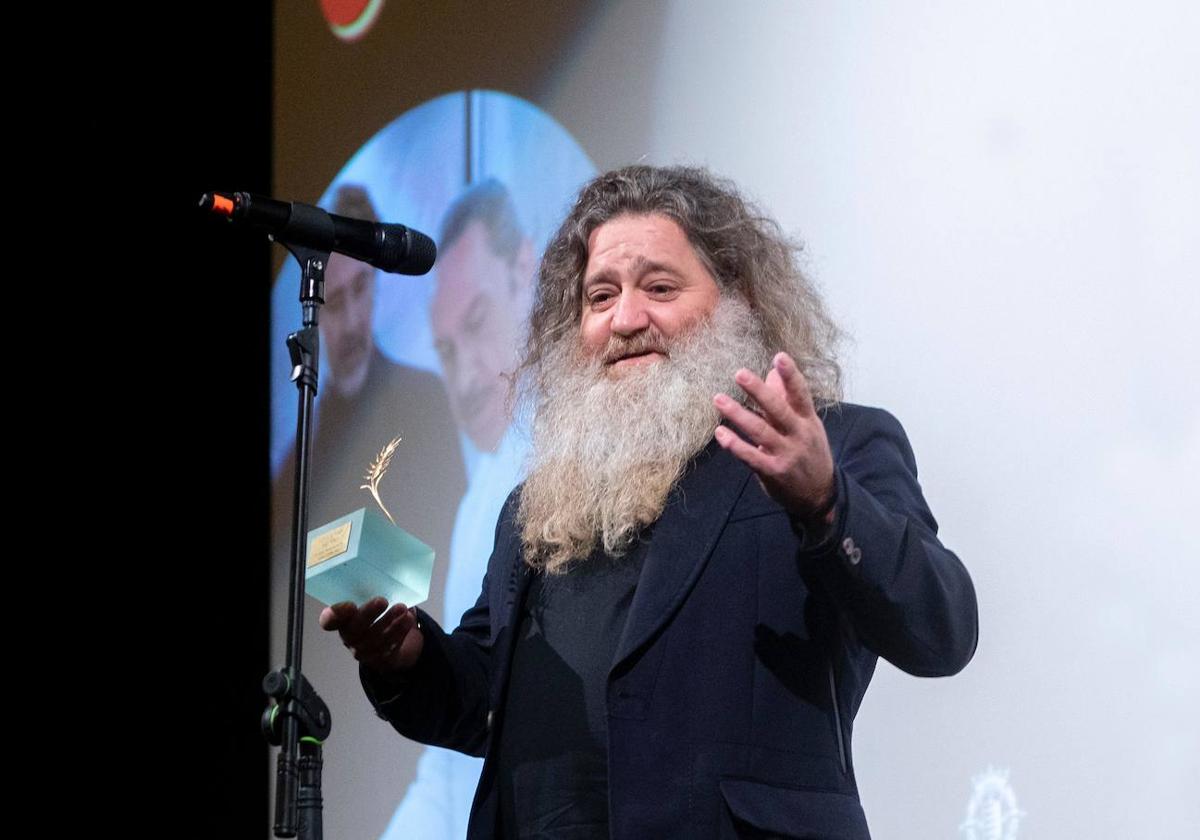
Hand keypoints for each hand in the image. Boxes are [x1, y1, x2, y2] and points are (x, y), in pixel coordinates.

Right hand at [318, 596, 424, 673]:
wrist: (388, 639)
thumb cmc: (376, 613)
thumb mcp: (369, 601)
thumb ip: (370, 592)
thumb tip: (387, 572)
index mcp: (341, 620)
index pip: (329, 621)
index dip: (335, 615)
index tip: (349, 605)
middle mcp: (348, 636)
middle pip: (355, 629)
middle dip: (369, 614)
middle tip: (383, 600)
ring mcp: (363, 650)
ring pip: (375, 639)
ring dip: (390, 623)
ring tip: (403, 609)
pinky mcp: (379, 658)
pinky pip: (389, 647)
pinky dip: (400, 632)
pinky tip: (408, 620)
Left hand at [712, 352, 835, 525]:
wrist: (820, 495)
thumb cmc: (809, 453)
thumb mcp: (806, 425)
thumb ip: (787, 401)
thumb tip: (770, 373)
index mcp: (808, 420)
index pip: (801, 394)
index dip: (791, 375)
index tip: (779, 356)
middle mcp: (799, 435)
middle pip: (778, 409)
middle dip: (759, 391)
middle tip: (739, 373)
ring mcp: (786, 454)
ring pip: (760, 431)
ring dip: (738, 414)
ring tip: (719, 399)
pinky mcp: (773, 471)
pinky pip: (751, 456)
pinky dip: (734, 445)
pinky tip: (720, 432)